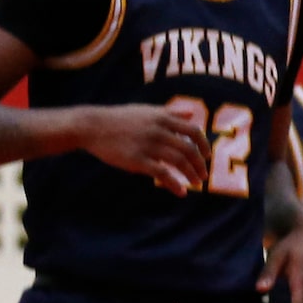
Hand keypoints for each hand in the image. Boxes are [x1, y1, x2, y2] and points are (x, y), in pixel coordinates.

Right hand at [81, 100, 209, 195]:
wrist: (95, 127)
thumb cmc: (122, 118)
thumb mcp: (148, 110)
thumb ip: (171, 112)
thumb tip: (191, 113)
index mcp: (164, 117)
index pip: (193, 130)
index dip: (203, 144)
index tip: (207, 156)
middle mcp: (160, 130)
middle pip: (188, 148)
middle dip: (200, 163)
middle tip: (204, 175)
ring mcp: (149, 145)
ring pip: (178, 161)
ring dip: (191, 174)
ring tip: (196, 184)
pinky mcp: (137, 160)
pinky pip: (162, 173)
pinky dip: (174, 183)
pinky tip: (180, 192)